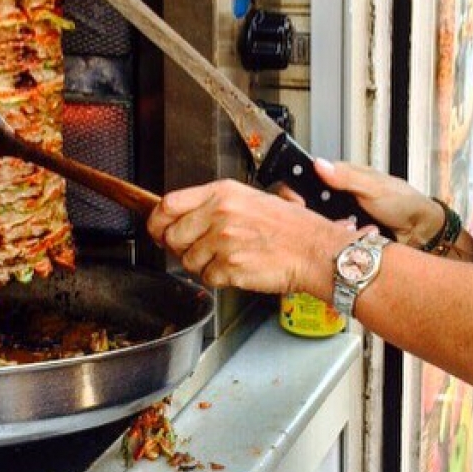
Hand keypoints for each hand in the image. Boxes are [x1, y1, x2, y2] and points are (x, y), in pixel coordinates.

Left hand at [146, 179, 355, 295]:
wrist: (315, 251)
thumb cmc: (291, 227)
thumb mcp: (250, 199)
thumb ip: (215, 205)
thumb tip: (182, 217)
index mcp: (223, 192)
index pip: (168, 204)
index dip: (157, 221)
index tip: (157, 230)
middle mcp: (220, 213)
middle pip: (172, 236)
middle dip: (181, 248)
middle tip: (199, 249)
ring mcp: (224, 241)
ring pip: (188, 261)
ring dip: (203, 265)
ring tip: (228, 258)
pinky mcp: (230, 266)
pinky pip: (208, 278)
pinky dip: (219, 278)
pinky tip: (238, 268)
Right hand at [312, 159, 444, 245]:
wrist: (421, 232)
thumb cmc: (403, 202)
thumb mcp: (374, 187)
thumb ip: (346, 177)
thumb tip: (319, 164)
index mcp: (342, 176)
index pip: (307, 179)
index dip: (297, 191)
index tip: (299, 203)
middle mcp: (338, 196)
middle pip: (309, 205)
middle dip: (316, 216)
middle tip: (334, 219)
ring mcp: (340, 216)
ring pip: (319, 225)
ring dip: (331, 229)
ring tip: (349, 229)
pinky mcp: (345, 236)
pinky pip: (333, 240)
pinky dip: (340, 241)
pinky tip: (351, 239)